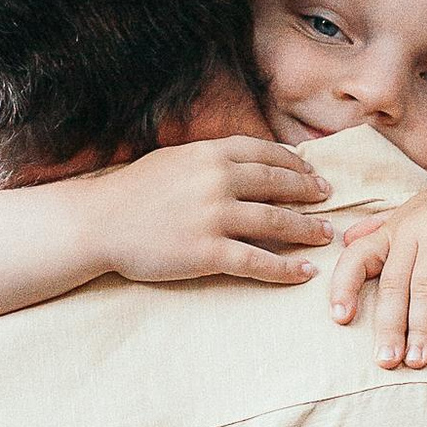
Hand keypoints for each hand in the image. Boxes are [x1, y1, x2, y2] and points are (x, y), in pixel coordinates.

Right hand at [97, 138, 335, 287]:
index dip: (295, 165)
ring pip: (276, 223)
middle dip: (309, 194)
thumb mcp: (174, 160)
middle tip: (328, 201)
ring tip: (325, 236)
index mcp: (211, 154)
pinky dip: (286, 268)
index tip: (313, 174)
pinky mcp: (207, 253)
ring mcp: (214, 217)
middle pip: (279, 185)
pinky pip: (257, 262)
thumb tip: (242, 161)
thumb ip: (209, 160)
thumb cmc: (132, 192)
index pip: (266, 154)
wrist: (98, 222)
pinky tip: (304, 272)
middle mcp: (218, 181)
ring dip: (307, 230)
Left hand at [330, 158, 426, 368]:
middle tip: (386, 361)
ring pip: (424, 287)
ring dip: (420, 328)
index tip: (340, 319)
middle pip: (393, 284)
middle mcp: (413, 230)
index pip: (357, 257)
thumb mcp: (415, 211)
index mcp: (394, 228)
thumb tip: (346, 240)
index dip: (344, 287)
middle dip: (388, 326)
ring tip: (416, 360)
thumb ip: (381, 229)